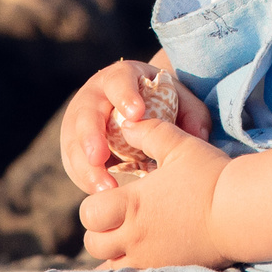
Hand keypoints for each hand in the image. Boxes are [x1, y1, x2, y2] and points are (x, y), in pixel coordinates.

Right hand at [59, 57, 212, 193]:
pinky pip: (74, 164)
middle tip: (99, 157)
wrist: (141, 111)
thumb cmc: (164, 103)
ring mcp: (80, 123)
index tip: (136, 114)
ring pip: (74, 143)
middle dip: (90, 136)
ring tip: (104, 189)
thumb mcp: (181, 102)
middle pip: (86, 114)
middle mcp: (94, 97)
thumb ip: (191, 115)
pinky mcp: (76, 148)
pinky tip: (99, 194)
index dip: (124, 96)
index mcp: (121, 77)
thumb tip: (198, 135)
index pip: (118, 81)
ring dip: (86, 167)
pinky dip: (86, 179)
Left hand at [78, 114, 231, 267]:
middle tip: (120, 218)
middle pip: (94, 244)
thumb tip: (125, 125)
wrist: (243, 212)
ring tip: (133, 237)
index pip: (89, 214)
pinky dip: (134, 270)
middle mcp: (136, 238)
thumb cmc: (210, 175)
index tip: (113, 197)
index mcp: (132, 206)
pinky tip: (148, 254)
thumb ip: (148, 133)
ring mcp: (152, 260)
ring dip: (115, 253)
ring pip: (112, 266)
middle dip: (100, 231)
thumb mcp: (179, 145)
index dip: (95, 205)